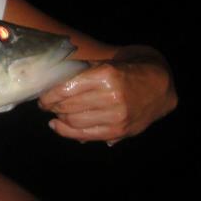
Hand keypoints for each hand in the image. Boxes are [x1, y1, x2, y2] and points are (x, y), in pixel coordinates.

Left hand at [39, 53, 176, 145]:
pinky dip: (67, 132)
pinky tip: (58, 126)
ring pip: (73, 122)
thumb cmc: (123, 72)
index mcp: (105, 76)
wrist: (158, 85)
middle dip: (52, 107)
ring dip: (59, 119)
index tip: (42, 97)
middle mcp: (111, 96)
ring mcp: (116, 116)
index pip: (65, 89)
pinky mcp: (119, 130)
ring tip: (55, 114)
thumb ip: (77, 75)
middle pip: (67, 107)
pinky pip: (85, 135)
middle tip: (46, 105)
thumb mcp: (102, 65)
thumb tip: (50, 93)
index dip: (48, 96)